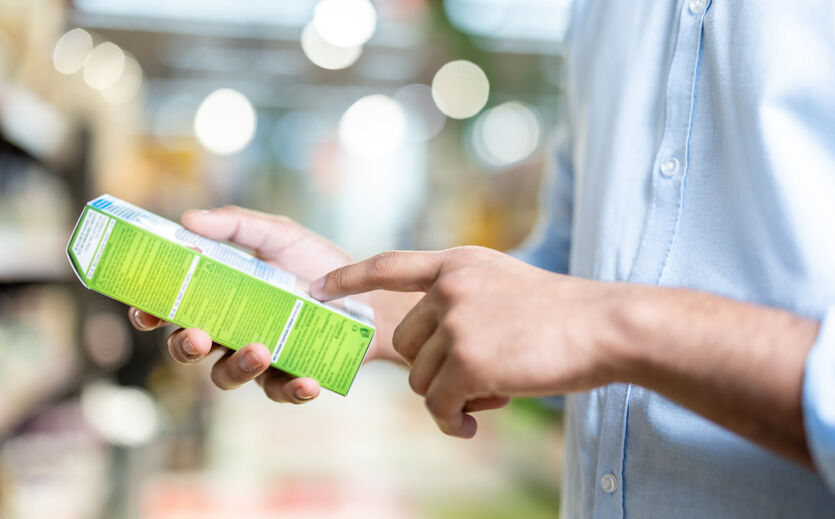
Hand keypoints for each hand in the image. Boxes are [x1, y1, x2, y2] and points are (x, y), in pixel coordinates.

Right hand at [129, 206, 359, 403]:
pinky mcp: (290, 378)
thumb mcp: (280, 236)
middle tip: (199, 336)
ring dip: (236, 367)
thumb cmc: (318, 265)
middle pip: (188, 348)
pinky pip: (281, 393)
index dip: (150, 313)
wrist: (370, 296)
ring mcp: (258, 359)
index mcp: (219, 297)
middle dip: (185, 345)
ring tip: (260, 351)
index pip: (171, 309)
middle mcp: (230, 331)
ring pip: (226, 376)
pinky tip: (307, 381)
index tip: (145, 310)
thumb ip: (238, 225)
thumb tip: (189, 218)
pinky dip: (292, 390)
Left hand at [310, 246, 621, 436]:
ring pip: (421, 377)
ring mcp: (457, 322)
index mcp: (459, 264)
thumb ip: (466, 300)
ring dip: (448, 396)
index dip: (352, 277)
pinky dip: (452, 422)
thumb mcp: (506, 286)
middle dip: (432, 368)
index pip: (391, 265)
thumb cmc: (564, 315)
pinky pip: (438, 405)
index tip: (318, 288)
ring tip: (488, 397)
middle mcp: (450, 288)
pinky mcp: (467, 360)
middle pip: (405, 341)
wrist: (606, 327)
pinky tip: (474, 424)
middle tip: (473, 383)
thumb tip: (435, 345)